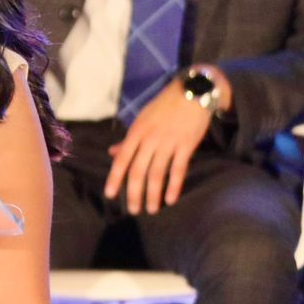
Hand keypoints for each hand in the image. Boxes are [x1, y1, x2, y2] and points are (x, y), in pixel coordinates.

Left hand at [104, 78, 221, 213]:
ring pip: (157, 173)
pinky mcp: (186, 145)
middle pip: (138, 170)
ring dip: (153, 194)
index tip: (110, 195)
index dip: (115, 178)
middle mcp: (150, 139)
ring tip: (152, 209)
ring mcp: (168, 142)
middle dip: (134, 192)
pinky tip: (170, 199)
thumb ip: (129, 139)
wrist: (193, 93)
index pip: (122, 159)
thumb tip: (112, 153)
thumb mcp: (143, 119)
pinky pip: (178, 169)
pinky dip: (173, 186)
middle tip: (133, 210)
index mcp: (137, 132)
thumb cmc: (165, 106)